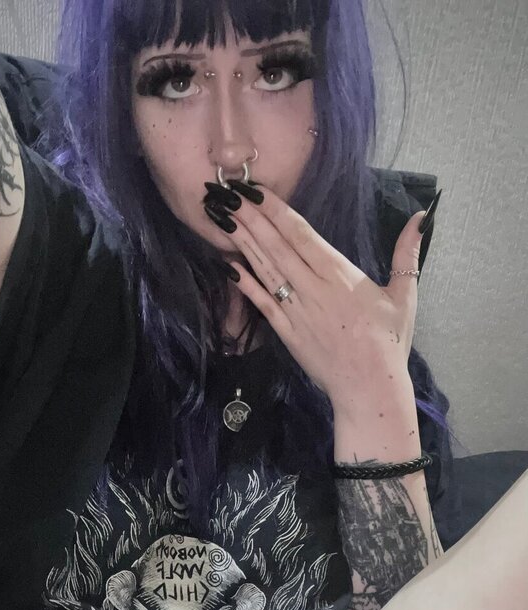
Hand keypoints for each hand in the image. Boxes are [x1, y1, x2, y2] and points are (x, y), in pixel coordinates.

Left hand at [223, 186, 429, 411]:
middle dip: (250, 218)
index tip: (255, 190)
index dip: (274, 209)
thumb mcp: (405, 294)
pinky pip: (261, 303)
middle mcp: (313, 287)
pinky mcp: (287, 333)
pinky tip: (229, 265)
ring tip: (221, 218)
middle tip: (225, 194)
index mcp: (339, 273)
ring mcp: (296, 310)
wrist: (369, 388)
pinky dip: (245, 284)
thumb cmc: (389, 343)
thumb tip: (420, 217)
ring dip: (243, 242)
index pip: (300, 233)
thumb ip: (407, 253)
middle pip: (276, 245)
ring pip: (265, 269)